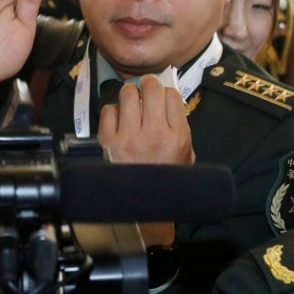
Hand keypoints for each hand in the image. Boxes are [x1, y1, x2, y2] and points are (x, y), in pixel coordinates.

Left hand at [97, 75, 193, 246]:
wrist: (140, 209)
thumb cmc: (164, 183)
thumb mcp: (185, 158)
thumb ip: (180, 130)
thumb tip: (169, 103)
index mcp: (178, 137)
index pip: (172, 95)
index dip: (166, 92)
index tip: (162, 95)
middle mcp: (155, 134)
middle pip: (150, 88)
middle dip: (148, 85)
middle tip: (145, 90)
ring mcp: (129, 137)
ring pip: (127, 94)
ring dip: (129, 96)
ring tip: (130, 104)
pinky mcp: (107, 141)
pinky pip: (108, 110)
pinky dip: (112, 112)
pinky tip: (117, 123)